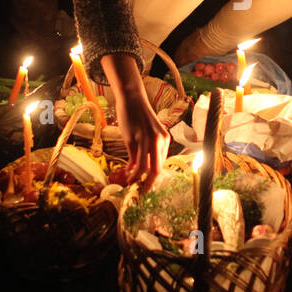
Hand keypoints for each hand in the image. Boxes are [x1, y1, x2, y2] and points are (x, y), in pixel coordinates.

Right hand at [101, 53, 169, 184]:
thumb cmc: (139, 116)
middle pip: (156, 169)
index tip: (147, 185)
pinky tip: (127, 172)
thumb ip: (147, 150)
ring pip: (143, 167)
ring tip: (131, 183)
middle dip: (149, 184)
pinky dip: (130, 168)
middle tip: (143, 193)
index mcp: (164, 140)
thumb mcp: (148, 133)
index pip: (161, 164)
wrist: (132, 98)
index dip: (154, 177)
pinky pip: (133, 159)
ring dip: (136, 178)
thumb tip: (139, 168)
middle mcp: (158, 141)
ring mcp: (146, 140)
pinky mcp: (134, 138)